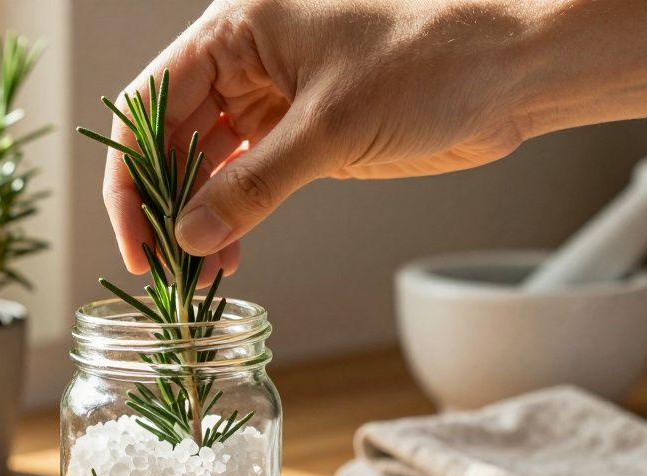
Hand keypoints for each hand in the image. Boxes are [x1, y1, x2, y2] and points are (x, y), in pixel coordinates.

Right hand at [100, 0, 532, 275]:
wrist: (514, 69)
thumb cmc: (432, 62)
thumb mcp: (330, 128)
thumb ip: (253, 186)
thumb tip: (189, 236)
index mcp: (236, 30)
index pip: (148, 104)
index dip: (132, 176)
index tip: (137, 239)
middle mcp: (245, 60)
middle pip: (171, 137)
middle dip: (165, 204)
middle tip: (165, 268)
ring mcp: (274, 96)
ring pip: (208, 162)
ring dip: (199, 218)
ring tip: (199, 273)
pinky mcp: (305, 130)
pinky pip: (248, 176)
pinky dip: (235, 216)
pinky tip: (228, 254)